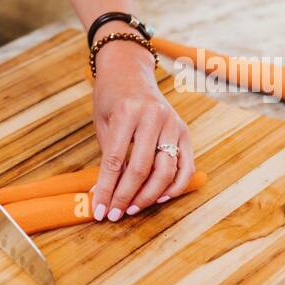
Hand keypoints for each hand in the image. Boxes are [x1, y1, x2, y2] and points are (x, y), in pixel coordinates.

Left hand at [91, 42, 195, 220]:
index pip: (114, 160)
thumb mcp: (102, 121)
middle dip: (125, 197)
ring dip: (149, 196)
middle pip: (141, 168)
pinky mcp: (185, 131)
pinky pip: (186, 166)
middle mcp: (153, 116)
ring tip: (132, 208)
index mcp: (127, 111)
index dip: (106, 189)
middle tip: (114, 214)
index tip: (98, 210)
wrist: (130, 70)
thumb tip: (103, 195)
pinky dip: (175, 186)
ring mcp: (172, 123)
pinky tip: (159, 197)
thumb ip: (107, 155)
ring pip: (165, 171)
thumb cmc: (111, 97)